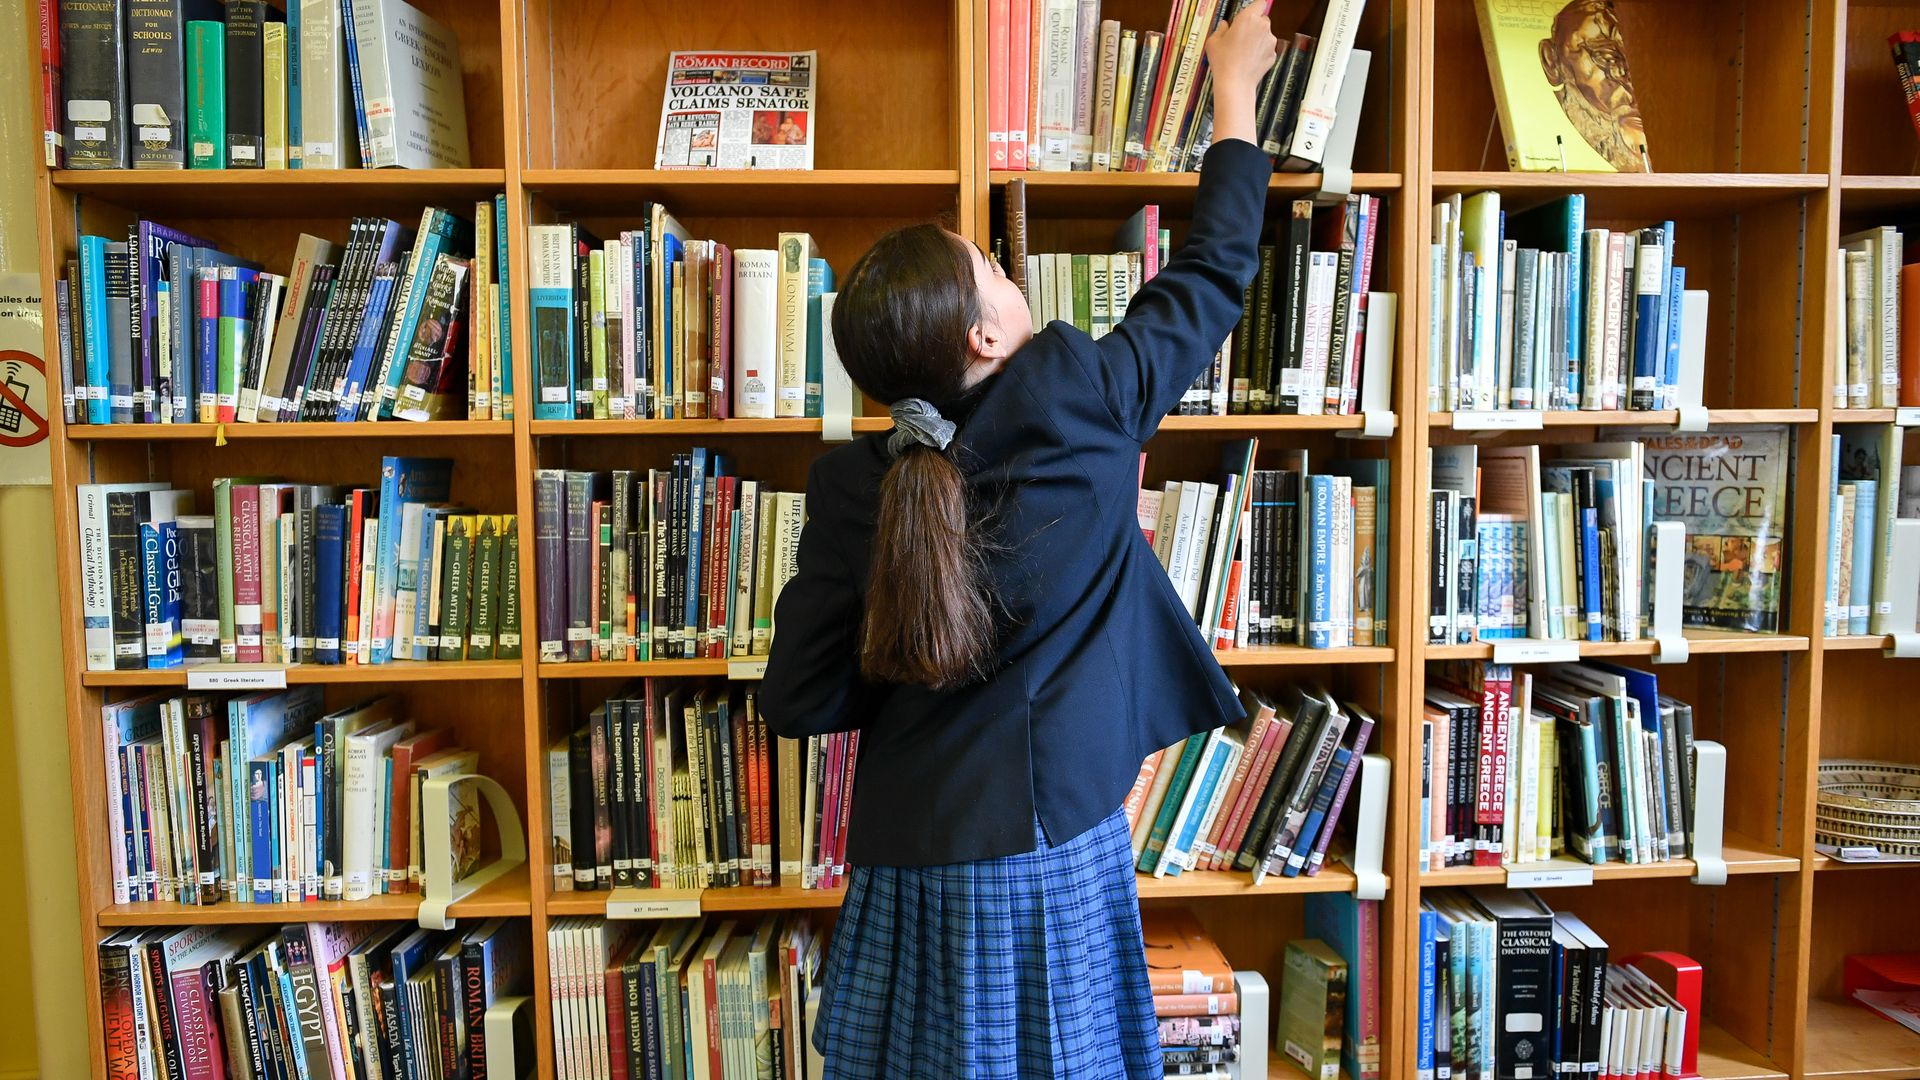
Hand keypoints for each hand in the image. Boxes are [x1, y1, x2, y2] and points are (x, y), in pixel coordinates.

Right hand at [1205, 3, 1278, 146]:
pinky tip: (1249, 61)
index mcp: (1248, 19)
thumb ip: (1220, 29)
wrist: (1235, 83)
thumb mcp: (1213, 42)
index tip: (1249, 14)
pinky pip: (1267, 49)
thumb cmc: (1222, 61)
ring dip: (1258, 40)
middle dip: (1255, 25)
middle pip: (1263, 19)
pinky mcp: (1273, 55)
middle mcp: (1263, 27)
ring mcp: (1270, 41)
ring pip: (1266, 35)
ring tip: (1244, 52)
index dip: (1255, 8)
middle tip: (1242, 36)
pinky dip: (1261, 53)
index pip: (1260, 3)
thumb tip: (1225, 25)